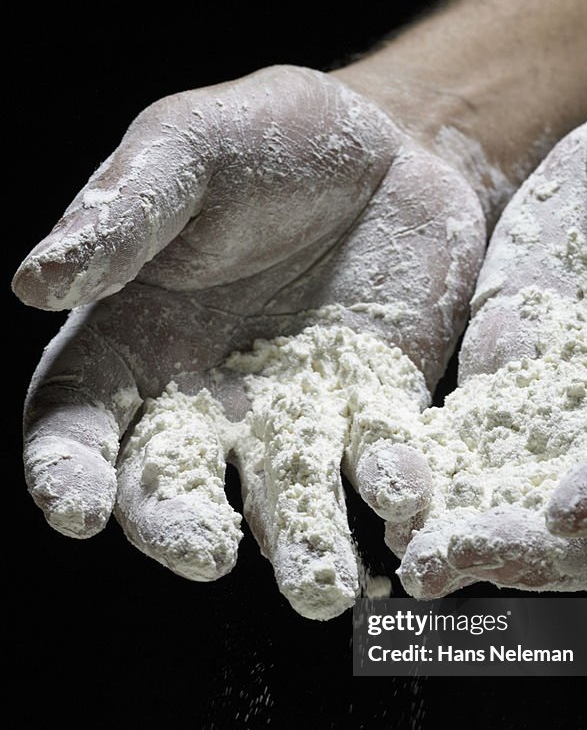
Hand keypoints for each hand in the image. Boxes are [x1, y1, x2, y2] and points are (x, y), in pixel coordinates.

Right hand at [13, 66, 483, 618]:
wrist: (390, 147)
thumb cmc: (264, 140)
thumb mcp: (185, 150)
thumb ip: (122, 215)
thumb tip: (36, 281)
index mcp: (130, 343)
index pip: (75, 423)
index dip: (67, 470)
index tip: (77, 510)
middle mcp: (206, 400)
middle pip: (174, 485)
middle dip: (182, 526)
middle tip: (204, 556)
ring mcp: (296, 416)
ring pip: (285, 498)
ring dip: (300, 544)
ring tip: (319, 588)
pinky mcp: (376, 411)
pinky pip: (379, 462)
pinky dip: (393, 488)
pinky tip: (407, 499)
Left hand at [371, 68, 586, 596]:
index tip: (565, 508)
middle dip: (539, 551)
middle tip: (459, 558)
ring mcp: (576, 423)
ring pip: (542, 515)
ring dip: (484, 543)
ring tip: (419, 558)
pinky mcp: (515, 407)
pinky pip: (484, 470)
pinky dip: (446, 499)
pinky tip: (401, 516)